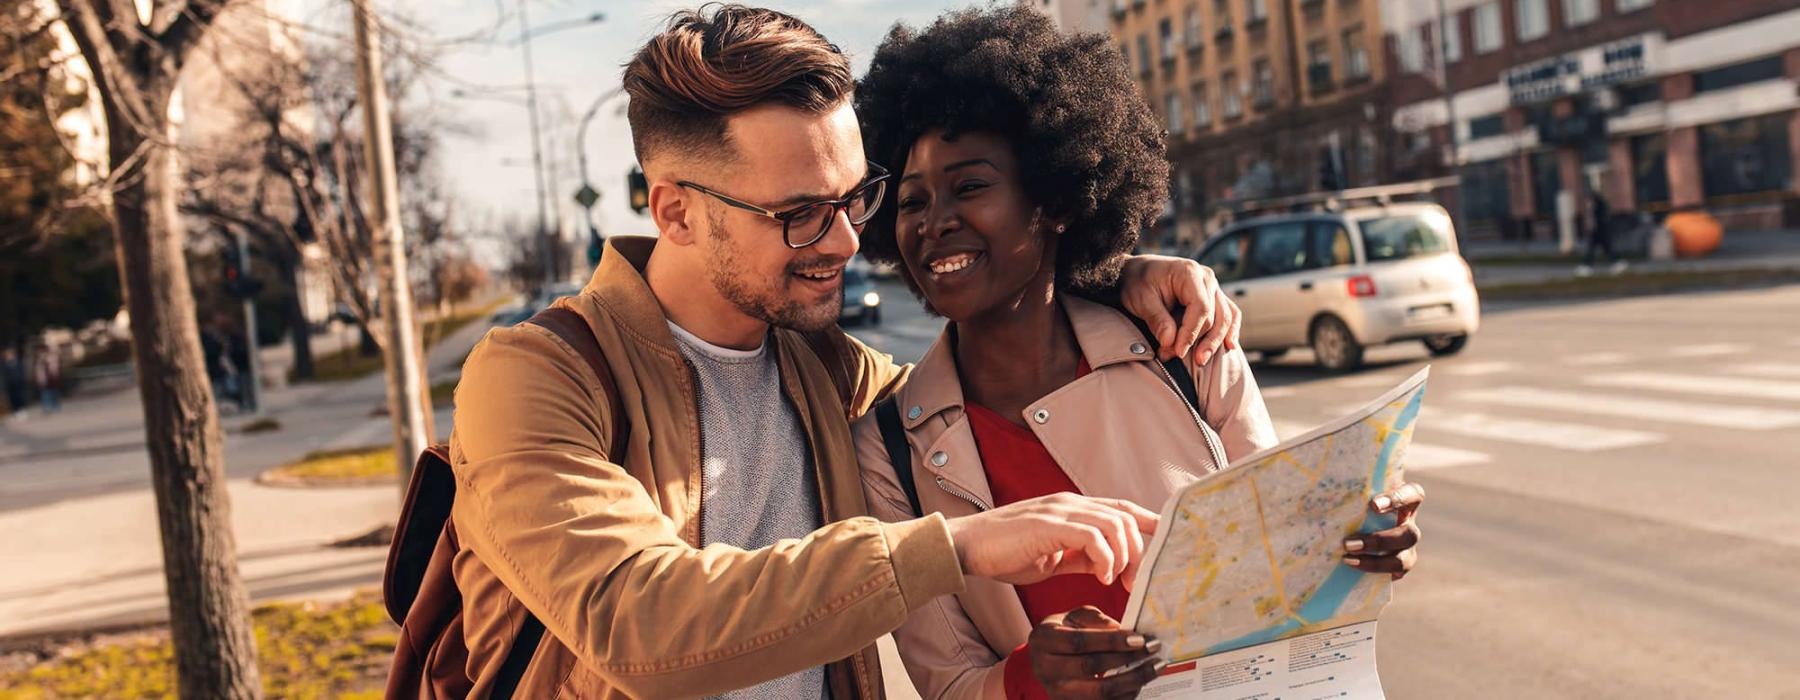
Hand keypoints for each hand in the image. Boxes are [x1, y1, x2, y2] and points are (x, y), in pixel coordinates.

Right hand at [944, 493, 1157, 586]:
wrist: (967, 547)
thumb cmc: (1004, 552)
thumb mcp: (1052, 557)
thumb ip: (1081, 556)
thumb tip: (1108, 567)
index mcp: (1073, 508)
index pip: (1122, 509)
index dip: (1148, 525)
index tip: (1164, 550)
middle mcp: (1071, 503)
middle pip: (1126, 515)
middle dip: (1142, 549)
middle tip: (1140, 581)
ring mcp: (1060, 510)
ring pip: (1115, 522)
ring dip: (1126, 555)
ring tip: (1120, 581)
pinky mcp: (1049, 523)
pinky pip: (1092, 535)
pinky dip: (1105, 557)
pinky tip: (1103, 576)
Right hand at [1029, 606, 1164, 698]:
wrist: (1045, 658)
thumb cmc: (1064, 632)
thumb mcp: (1074, 617)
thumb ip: (1096, 620)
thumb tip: (1124, 630)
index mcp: (1043, 640)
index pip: (1080, 642)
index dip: (1111, 641)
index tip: (1139, 638)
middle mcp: (1045, 669)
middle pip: (1091, 667)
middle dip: (1127, 659)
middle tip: (1153, 649)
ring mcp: (1057, 692)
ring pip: (1100, 692)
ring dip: (1133, 680)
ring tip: (1155, 667)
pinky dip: (1127, 695)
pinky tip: (1141, 682)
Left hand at [1118, 255, 1241, 364]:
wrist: (1137, 273)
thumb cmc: (1137, 283)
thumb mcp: (1140, 299)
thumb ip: (1156, 319)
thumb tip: (1169, 342)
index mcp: (1189, 273)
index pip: (1201, 308)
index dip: (1191, 333)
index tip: (1178, 352)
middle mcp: (1206, 278)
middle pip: (1215, 316)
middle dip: (1198, 341)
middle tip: (1176, 357)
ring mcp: (1213, 287)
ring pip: (1225, 317)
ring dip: (1215, 341)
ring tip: (1200, 361)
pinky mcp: (1214, 297)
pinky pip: (1229, 314)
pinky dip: (1229, 331)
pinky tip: (1229, 347)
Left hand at [1344, 482, 1424, 579]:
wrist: (1351, 530)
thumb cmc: (1350, 503)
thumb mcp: (1354, 495)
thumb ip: (1345, 490)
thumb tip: (1305, 482)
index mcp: (1404, 501)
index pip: (1412, 494)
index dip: (1397, 499)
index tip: (1372, 505)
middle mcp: (1409, 524)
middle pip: (1409, 534)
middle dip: (1379, 541)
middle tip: (1348, 543)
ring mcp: (1407, 548)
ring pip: (1403, 559)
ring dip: (1375, 562)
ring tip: (1347, 558)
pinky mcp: (1400, 566)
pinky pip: (1394, 574)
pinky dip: (1374, 573)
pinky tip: (1353, 570)